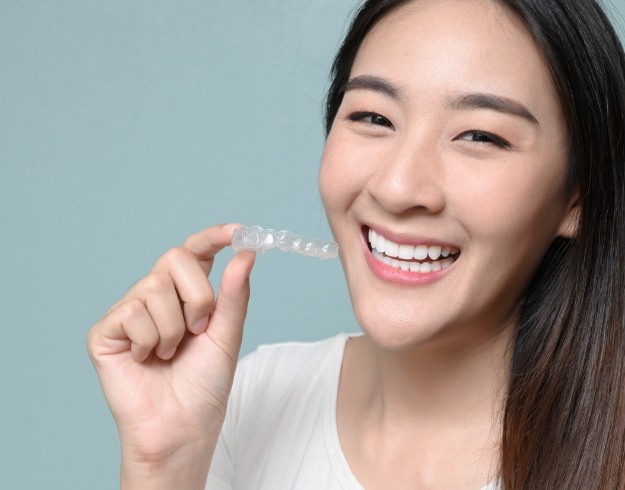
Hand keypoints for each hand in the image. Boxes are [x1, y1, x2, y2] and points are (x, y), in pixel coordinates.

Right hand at [87, 224, 254, 485]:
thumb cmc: (205, 383)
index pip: (195, 251)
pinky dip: (150, 340)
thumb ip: (233, 293)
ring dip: (175, 327)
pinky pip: (132, 312)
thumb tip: (245, 253)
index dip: (213, 236)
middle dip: (198, 294)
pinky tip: (147, 359)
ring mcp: (129, 310)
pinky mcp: (105, 331)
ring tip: (171, 352)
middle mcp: (156, 295)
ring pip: (154, 287)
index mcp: (186, 293)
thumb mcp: (227, 333)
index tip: (237, 231)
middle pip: (174, 257)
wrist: (183, 425)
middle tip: (200, 329)